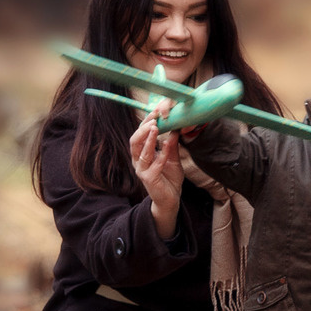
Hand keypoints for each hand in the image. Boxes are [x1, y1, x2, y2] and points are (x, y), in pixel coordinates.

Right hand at [129, 112, 184, 238]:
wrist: (171, 199)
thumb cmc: (169, 178)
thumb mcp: (173, 158)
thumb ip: (172, 145)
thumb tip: (175, 128)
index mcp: (142, 154)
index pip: (140, 135)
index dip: (145, 123)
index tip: (155, 111)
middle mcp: (138, 161)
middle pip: (135, 141)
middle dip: (143, 128)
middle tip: (154, 117)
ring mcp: (142, 170)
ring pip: (141, 151)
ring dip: (149, 139)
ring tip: (155, 127)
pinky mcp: (148, 178)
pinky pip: (155, 164)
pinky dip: (162, 153)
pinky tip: (168, 143)